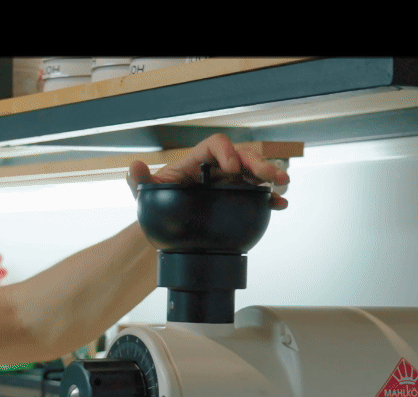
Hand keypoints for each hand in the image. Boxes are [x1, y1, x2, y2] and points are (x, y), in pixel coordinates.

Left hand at [126, 133, 289, 209]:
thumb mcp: (146, 195)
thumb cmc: (156, 206)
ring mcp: (229, 184)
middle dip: (257, 163)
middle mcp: (216, 168)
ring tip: (283, 185)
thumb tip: (134, 166)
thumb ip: (140, 181)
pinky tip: (279, 205)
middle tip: (270, 176)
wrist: (165, 231)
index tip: (230, 170)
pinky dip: (269, 199)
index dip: (226, 152)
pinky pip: (257, 196)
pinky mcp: (237, 201)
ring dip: (270, 176)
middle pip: (242, 156)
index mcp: (196, 160)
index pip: (215, 144)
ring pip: (253, 173)